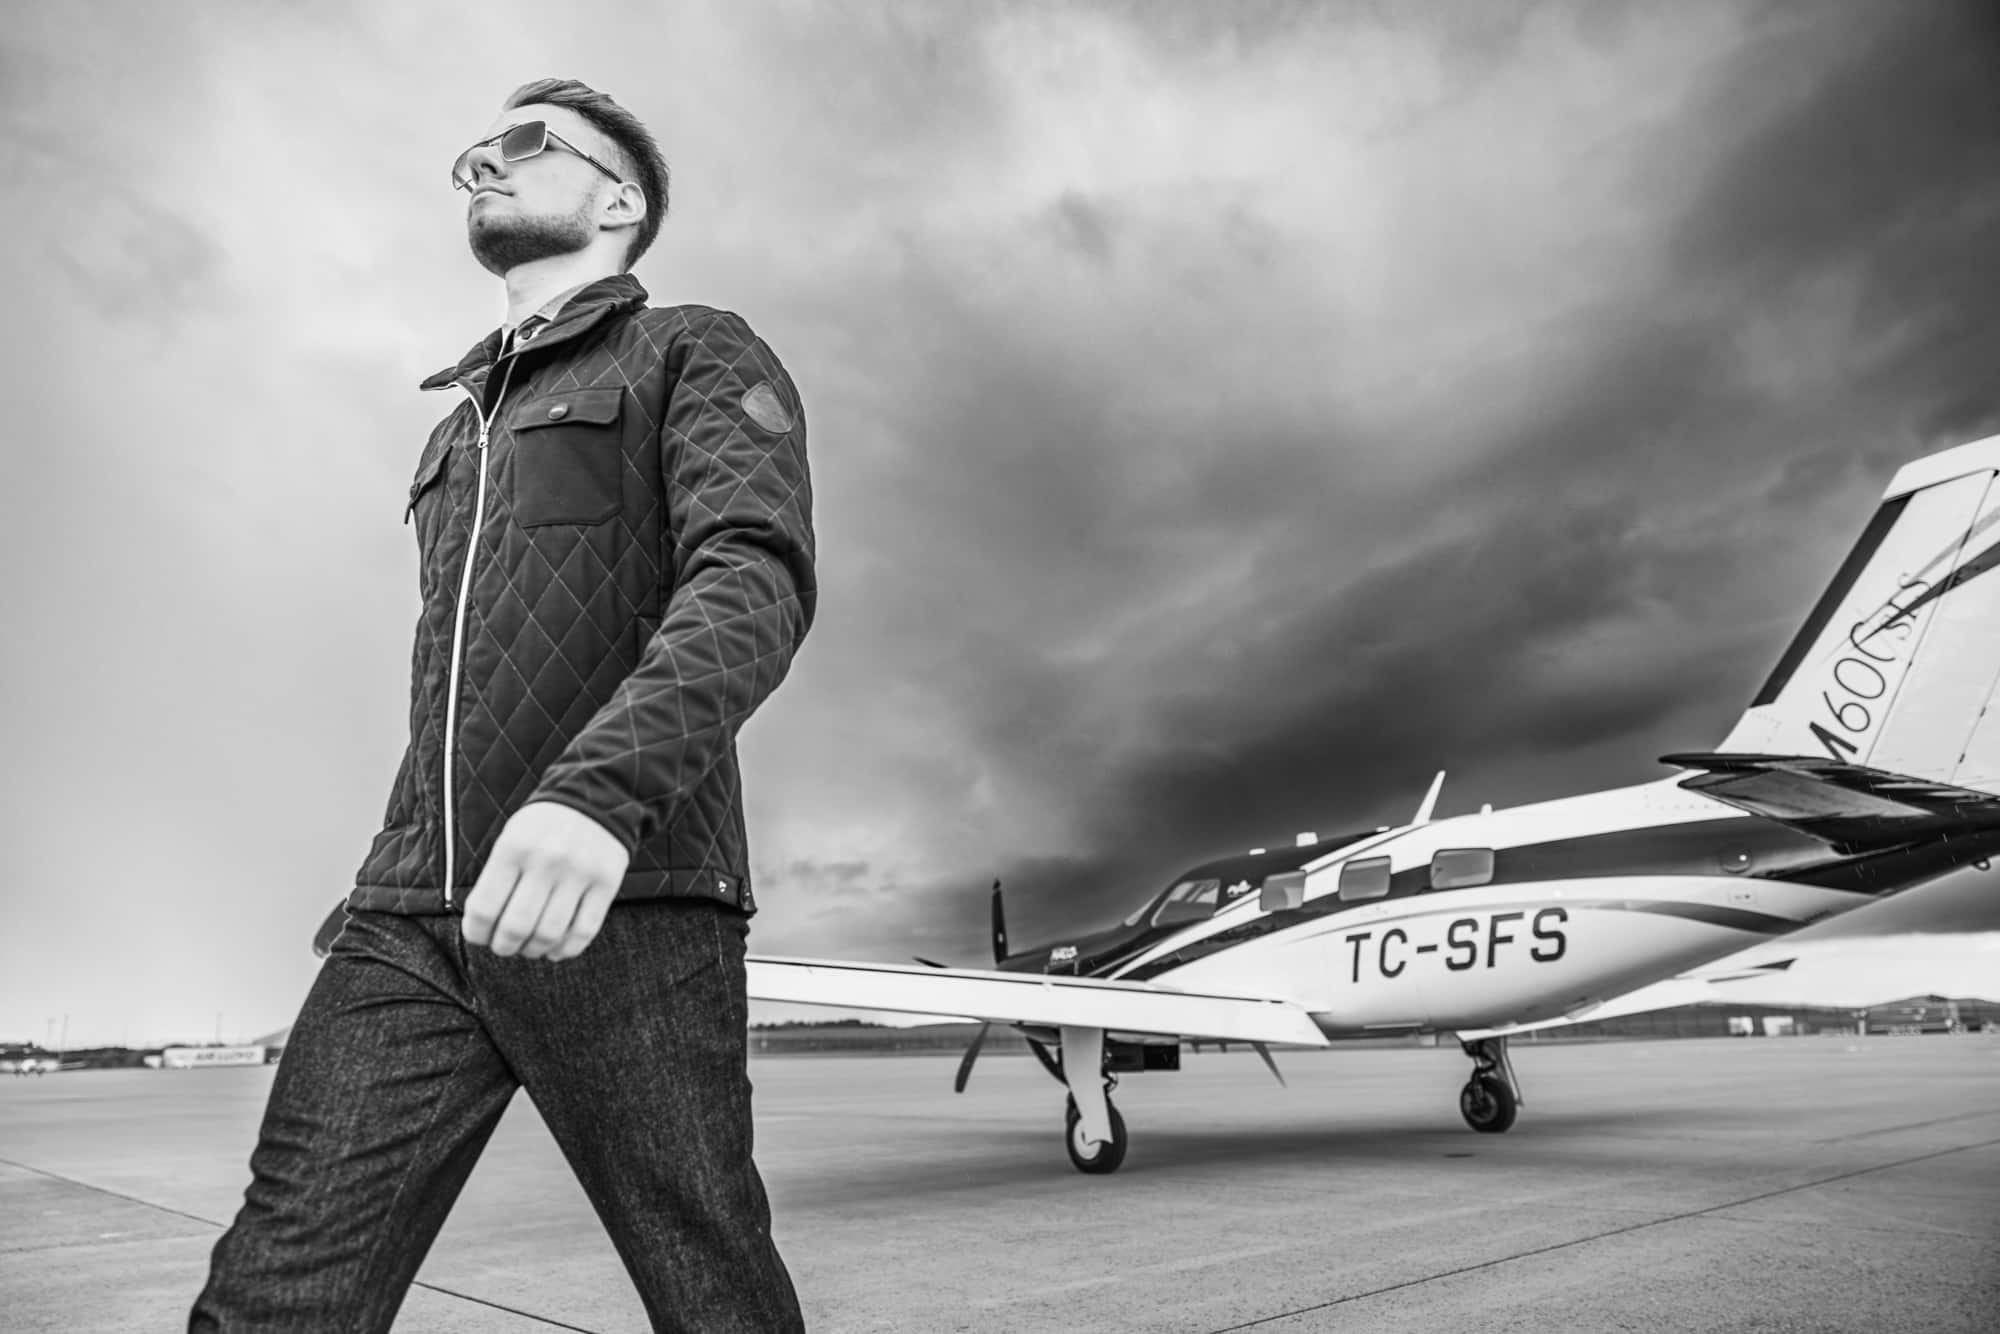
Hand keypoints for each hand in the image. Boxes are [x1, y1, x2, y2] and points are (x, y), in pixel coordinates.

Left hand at [462, 802, 630, 959]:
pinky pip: (584, 931)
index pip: (485, 908)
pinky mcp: (607, 883)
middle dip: (504, 946)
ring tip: (529, 946)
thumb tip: (484, 928)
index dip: (476, 933)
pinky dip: (566, 949)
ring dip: (534, 950)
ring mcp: (579, 873)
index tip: (479, 936)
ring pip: (549, 934)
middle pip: (516, 927)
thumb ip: (496, 880)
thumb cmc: (544, 827)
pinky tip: (555, 948)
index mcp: (514, 848)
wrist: (597, 797)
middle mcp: (547, 860)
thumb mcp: (511, 839)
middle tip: (504, 946)